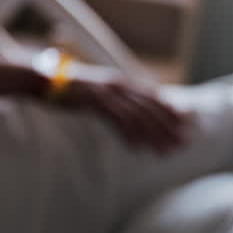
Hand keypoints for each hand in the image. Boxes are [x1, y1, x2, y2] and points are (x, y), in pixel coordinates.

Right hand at [55, 75, 189, 153]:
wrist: (45, 80)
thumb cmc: (71, 88)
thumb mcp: (99, 90)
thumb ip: (116, 97)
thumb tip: (130, 108)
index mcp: (122, 81)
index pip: (153, 96)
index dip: (171, 110)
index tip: (186, 123)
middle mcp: (119, 85)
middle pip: (150, 108)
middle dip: (169, 127)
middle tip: (183, 144)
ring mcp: (108, 93)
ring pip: (138, 116)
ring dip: (154, 135)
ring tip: (165, 152)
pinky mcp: (95, 101)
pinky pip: (117, 120)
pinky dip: (129, 135)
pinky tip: (137, 149)